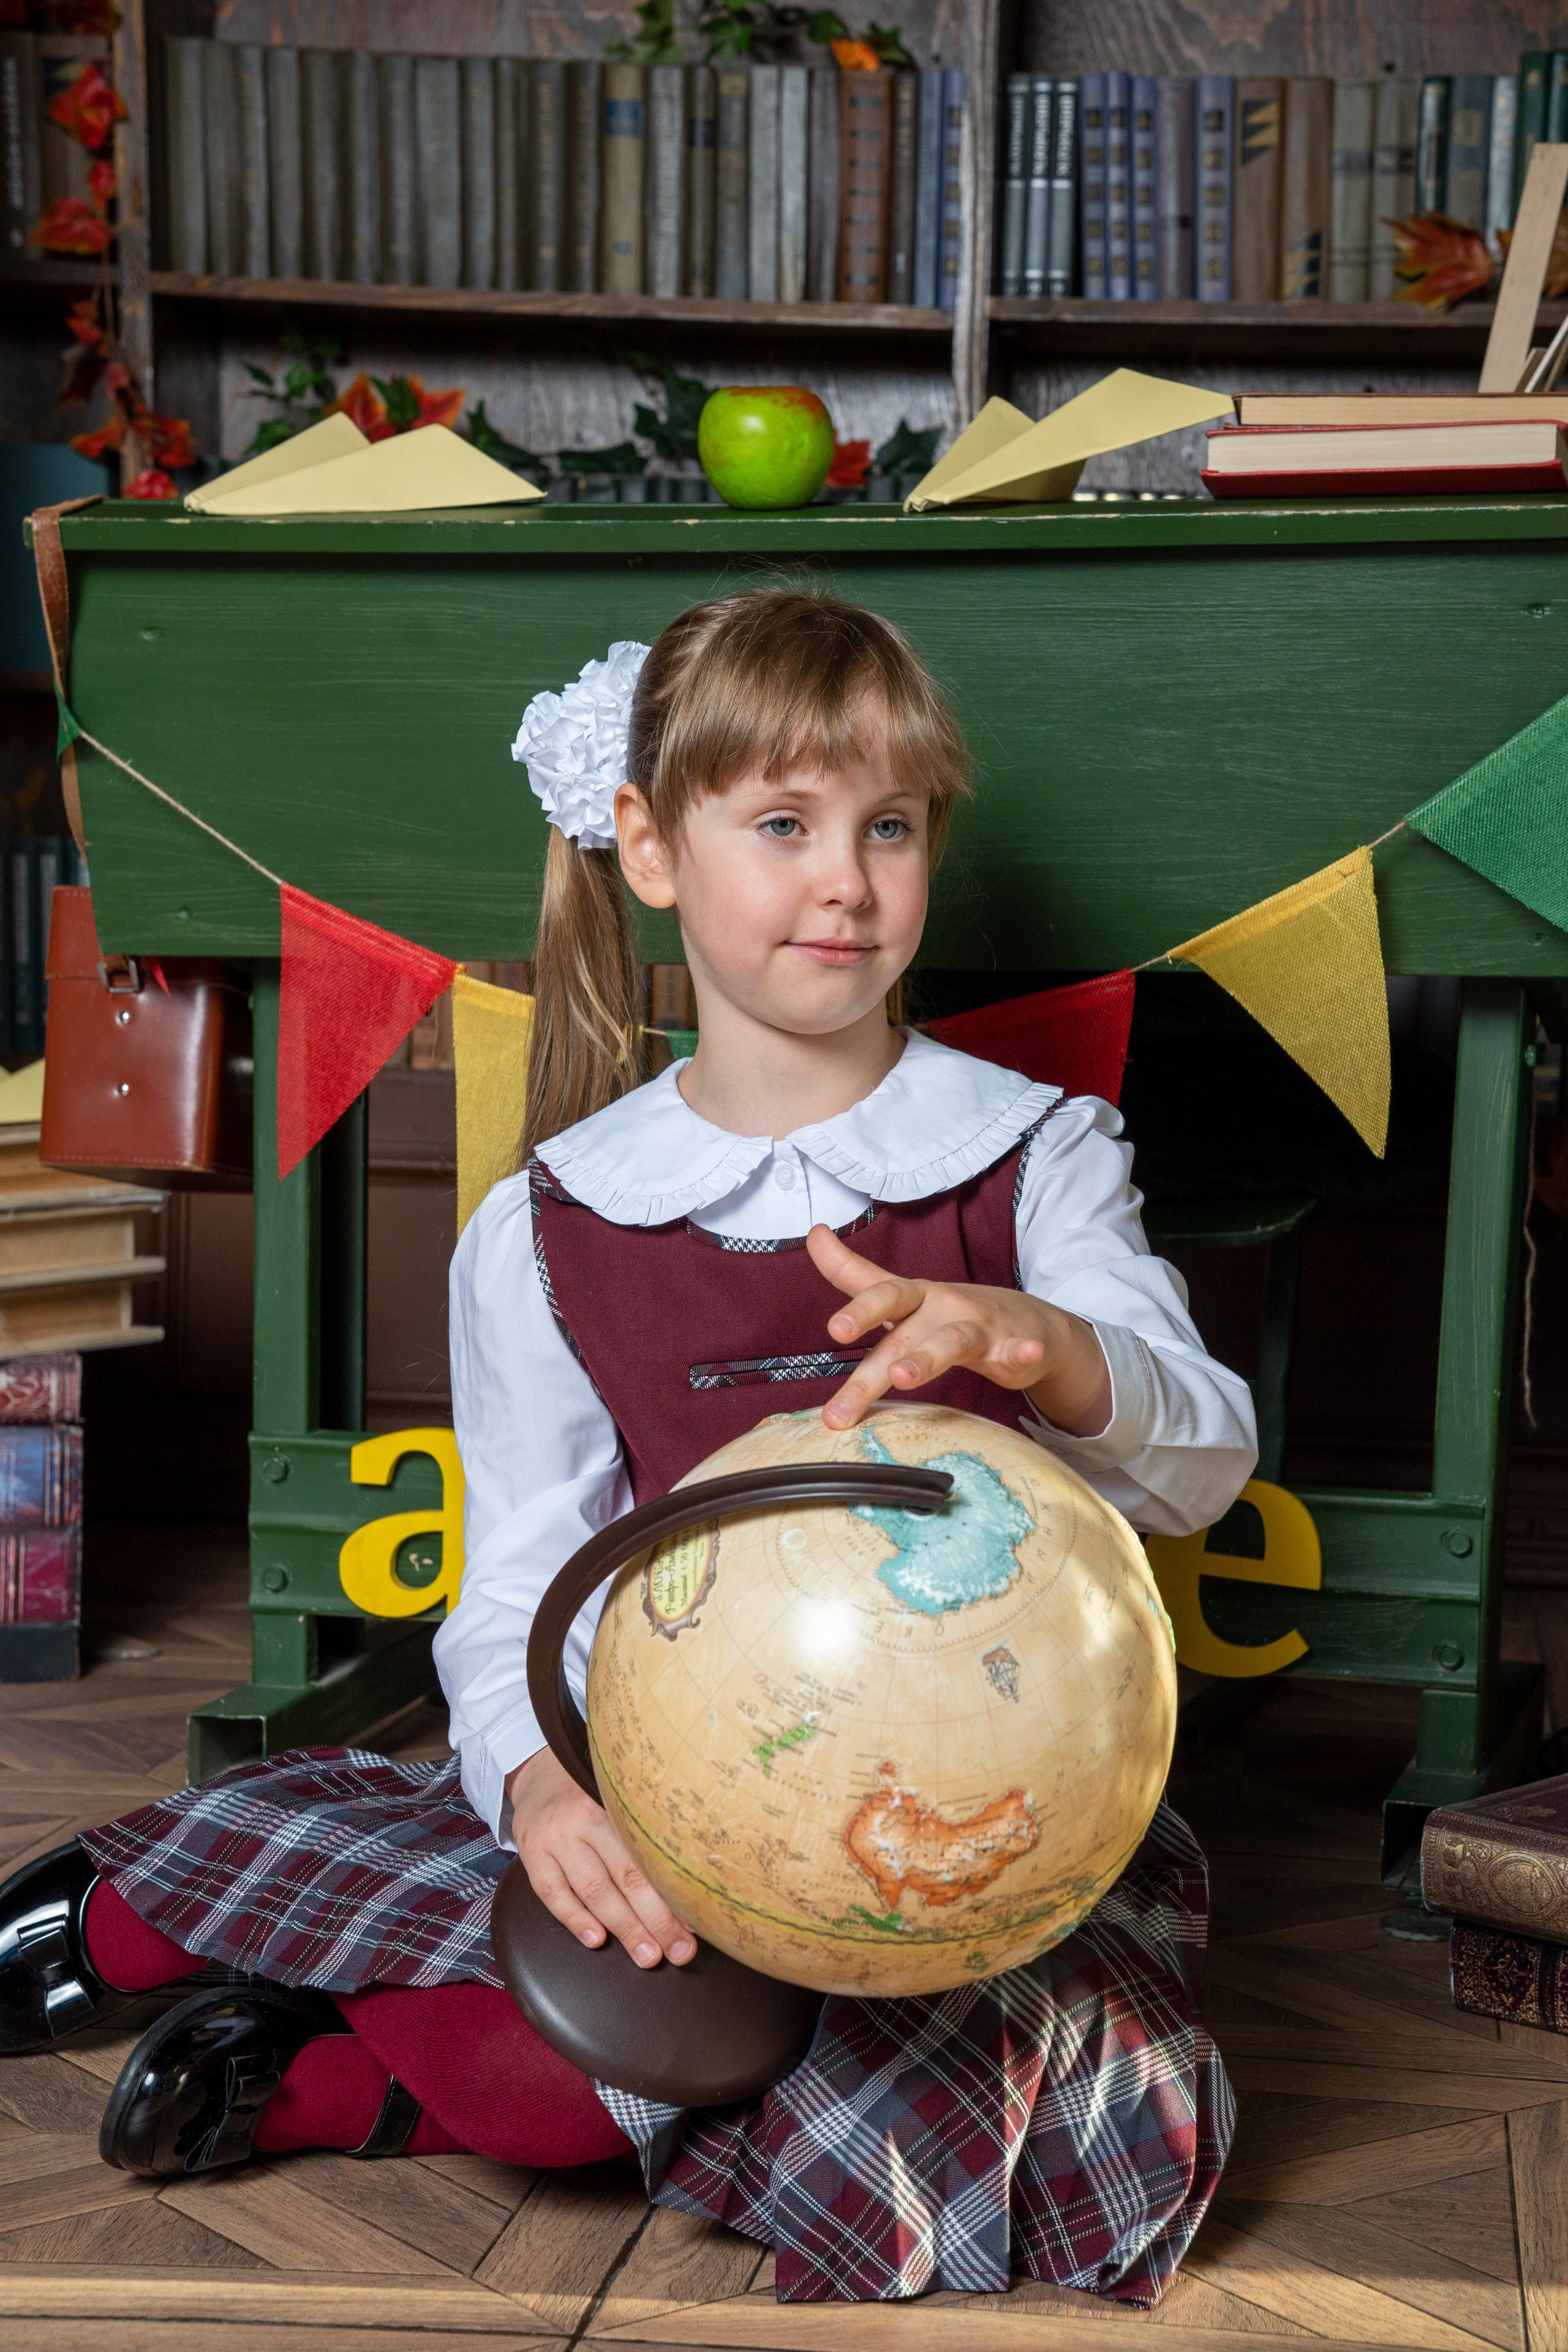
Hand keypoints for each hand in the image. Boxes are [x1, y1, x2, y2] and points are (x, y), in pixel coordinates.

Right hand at [506, 1748, 696, 1967]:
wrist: (537, 1773)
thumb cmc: (590, 1794)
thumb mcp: (617, 1801)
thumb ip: (642, 1836)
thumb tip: (683, 1891)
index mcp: (616, 1803)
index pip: (650, 1855)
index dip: (674, 1893)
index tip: (695, 1923)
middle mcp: (585, 1817)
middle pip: (627, 1876)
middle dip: (656, 1920)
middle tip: (679, 1952)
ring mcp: (555, 1836)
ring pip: (593, 1889)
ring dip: (624, 1927)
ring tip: (647, 1955)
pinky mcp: (530, 1852)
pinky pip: (552, 1893)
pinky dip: (575, 1919)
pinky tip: (596, 1940)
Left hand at [809, 1224, 1112, 1436]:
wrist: (1029, 1324)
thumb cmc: (952, 1314)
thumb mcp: (904, 1296)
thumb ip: (855, 1273)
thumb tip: (813, 1234)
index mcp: (916, 1299)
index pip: (882, 1296)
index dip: (858, 1310)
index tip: (833, 1327)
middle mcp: (944, 1309)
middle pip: (904, 1334)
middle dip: (874, 1358)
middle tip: (847, 1359)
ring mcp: (982, 1327)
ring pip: (953, 1342)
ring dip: (928, 1358)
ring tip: (903, 1376)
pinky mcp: (1017, 1349)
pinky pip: (1020, 1351)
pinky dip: (1023, 1352)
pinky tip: (1025, 1353)